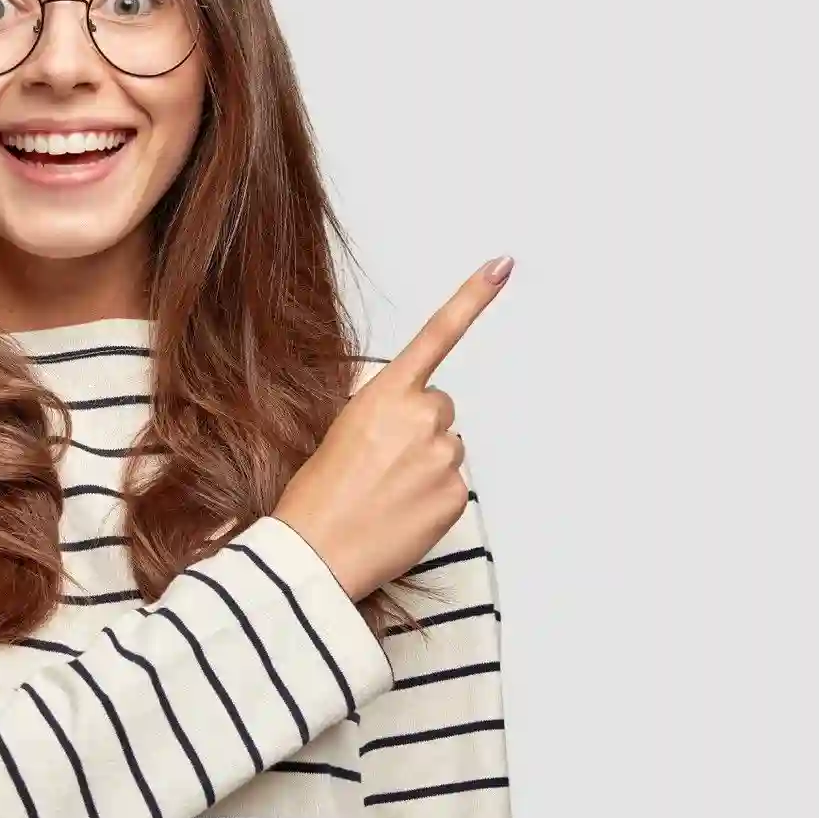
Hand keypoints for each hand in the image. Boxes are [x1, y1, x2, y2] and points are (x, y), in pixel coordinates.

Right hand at [273, 256, 512, 601]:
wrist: (315, 553)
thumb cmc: (317, 495)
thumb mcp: (341, 432)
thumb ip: (386, 415)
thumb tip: (415, 427)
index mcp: (386, 394)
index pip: (436, 336)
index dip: (473, 297)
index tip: (503, 264)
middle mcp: (423, 416)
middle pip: (440, 409)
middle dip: (419, 430)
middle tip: (379, 464)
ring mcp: (445, 456)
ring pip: (447, 449)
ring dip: (425, 465)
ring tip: (385, 493)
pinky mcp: (457, 494)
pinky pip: (453, 486)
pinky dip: (432, 498)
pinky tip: (401, 513)